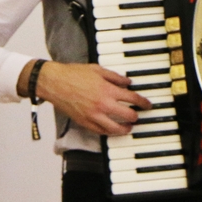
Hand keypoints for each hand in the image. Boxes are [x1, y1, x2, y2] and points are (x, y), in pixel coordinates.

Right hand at [32, 61, 151, 136]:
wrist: (54, 82)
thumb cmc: (72, 74)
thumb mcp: (97, 70)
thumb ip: (115, 77)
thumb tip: (127, 83)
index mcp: (108, 90)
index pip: (133, 99)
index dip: (144, 103)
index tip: (147, 105)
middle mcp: (103, 104)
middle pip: (129, 115)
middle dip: (137, 116)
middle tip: (138, 115)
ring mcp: (94, 115)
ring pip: (116, 128)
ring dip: (126, 128)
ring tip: (128, 127)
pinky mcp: (84, 122)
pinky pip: (101, 132)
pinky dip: (109, 132)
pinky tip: (112, 129)